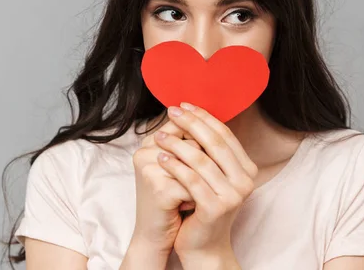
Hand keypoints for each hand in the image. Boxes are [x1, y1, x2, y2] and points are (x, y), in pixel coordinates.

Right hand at [129, 115, 202, 253]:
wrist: (154, 237)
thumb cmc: (172, 200)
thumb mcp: (181, 169)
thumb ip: (192, 145)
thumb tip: (218, 126)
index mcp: (150, 142)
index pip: (186, 126)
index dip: (203, 143)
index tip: (204, 167)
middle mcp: (145, 151)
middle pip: (194, 144)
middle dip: (204, 168)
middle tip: (197, 185)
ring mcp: (149, 169)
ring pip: (196, 163)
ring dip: (202, 183)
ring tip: (193, 196)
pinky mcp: (158, 189)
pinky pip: (193, 185)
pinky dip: (196, 198)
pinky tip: (187, 207)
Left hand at [154, 103, 257, 258]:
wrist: (204, 246)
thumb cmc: (204, 207)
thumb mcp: (214, 177)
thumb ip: (211, 152)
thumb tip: (195, 116)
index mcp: (247, 169)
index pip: (225, 135)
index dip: (204, 118)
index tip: (184, 105)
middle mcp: (245, 181)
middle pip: (215, 143)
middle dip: (191, 124)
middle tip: (172, 111)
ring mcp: (232, 195)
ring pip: (202, 160)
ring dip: (178, 144)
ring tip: (159, 136)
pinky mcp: (215, 208)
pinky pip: (191, 180)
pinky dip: (174, 166)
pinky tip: (160, 158)